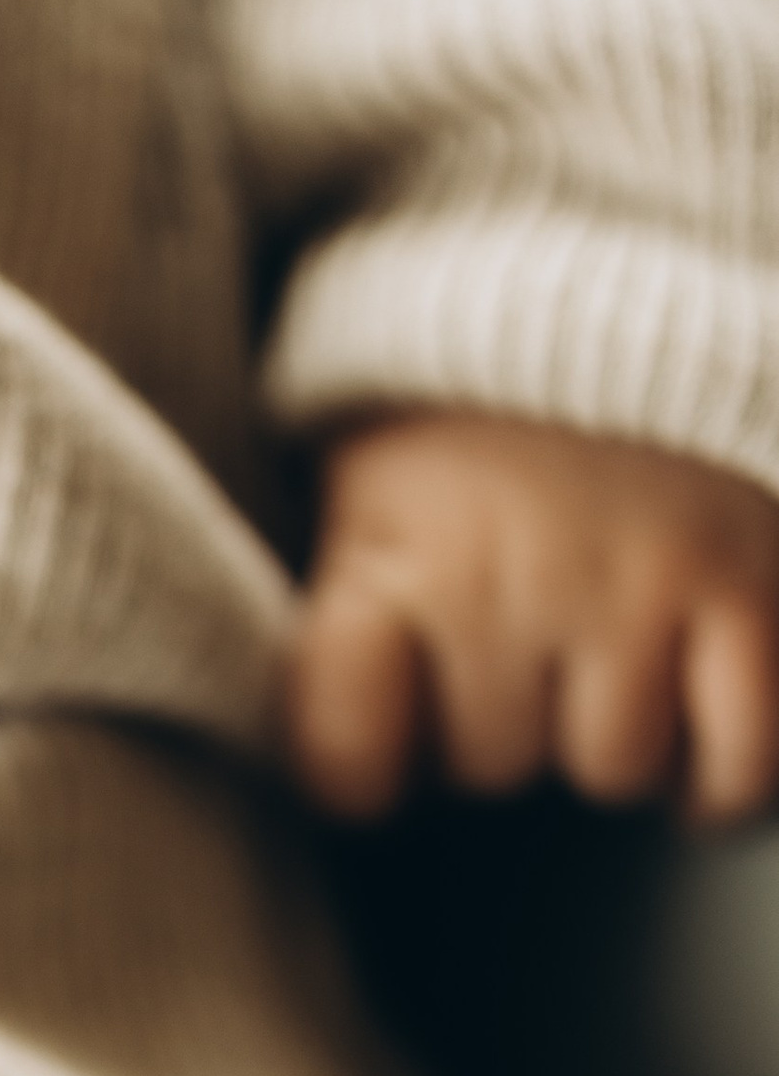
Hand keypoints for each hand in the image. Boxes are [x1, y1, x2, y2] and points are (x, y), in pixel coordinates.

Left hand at [289, 410, 778, 828]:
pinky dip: (723, 771)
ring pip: (615, 768)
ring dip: (616, 734)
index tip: (384, 733)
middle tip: (524, 636)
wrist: (631, 295)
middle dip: (505, 722)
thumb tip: (337, 780)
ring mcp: (645, 580)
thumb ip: (343, 630)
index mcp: (404, 550)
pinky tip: (698, 732)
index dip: (368, 763)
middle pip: (492, 768)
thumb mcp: (369, 501)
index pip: (347, 759)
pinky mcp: (750, 588)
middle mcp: (521, 570)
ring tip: (610, 647)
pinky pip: (740, 760)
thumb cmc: (479, 435)